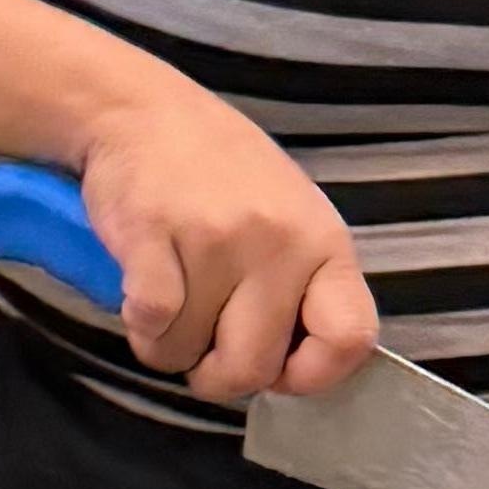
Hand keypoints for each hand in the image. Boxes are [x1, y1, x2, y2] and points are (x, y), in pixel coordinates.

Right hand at [72, 66, 375, 403]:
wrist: (143, 112)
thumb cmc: (220, 175)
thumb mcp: (291, 221)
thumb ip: (304, 290)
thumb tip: (294, 374)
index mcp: (324, 243)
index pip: (350, 339)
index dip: (311, 376)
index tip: (279, 369)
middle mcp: (280, 241)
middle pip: (253, 368)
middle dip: (218, 375)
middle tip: (203, 343)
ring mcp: (217, 238)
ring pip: (187, 353)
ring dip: (169, 343)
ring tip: (173, 293)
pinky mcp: (154, 236)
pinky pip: (149, 324)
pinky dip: (138, 324)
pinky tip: (143, 287)